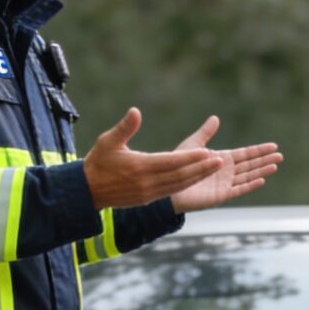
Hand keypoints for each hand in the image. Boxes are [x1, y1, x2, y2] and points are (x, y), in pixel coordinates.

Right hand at [80, 107, 229, 209]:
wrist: (87, 192)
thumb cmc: (97, 162)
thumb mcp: (108, 141)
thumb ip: (125, 127)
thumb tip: (136, 111)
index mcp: (139, 167)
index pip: (170, 162)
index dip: (191, 158)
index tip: (207, 152)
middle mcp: (147, 183)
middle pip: (180, 176)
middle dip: (202, 168)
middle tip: (221, 160)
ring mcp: (149, 193)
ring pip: (179, 185)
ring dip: (198, 177)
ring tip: (215, 168)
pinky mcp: (148, 199)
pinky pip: (173, 191)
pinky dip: (188, 183)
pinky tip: (198, 177)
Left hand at [166, 115, 283, 211]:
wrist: (168, 186)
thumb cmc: (178, 165)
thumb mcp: (193, 145)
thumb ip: (205, 133)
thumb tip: (215, 118)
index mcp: (222, 159)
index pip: (245, 154)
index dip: (259, 150)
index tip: (273, 146)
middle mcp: (226, 171)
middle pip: (250, 164)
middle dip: (265, 160)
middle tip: (281, 155)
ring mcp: (224, 183)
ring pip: (248, 176)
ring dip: (261, 171)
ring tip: (275, 166)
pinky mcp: (220, 195)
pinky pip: (238, 190)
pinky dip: (249, 185)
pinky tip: (261, 180)